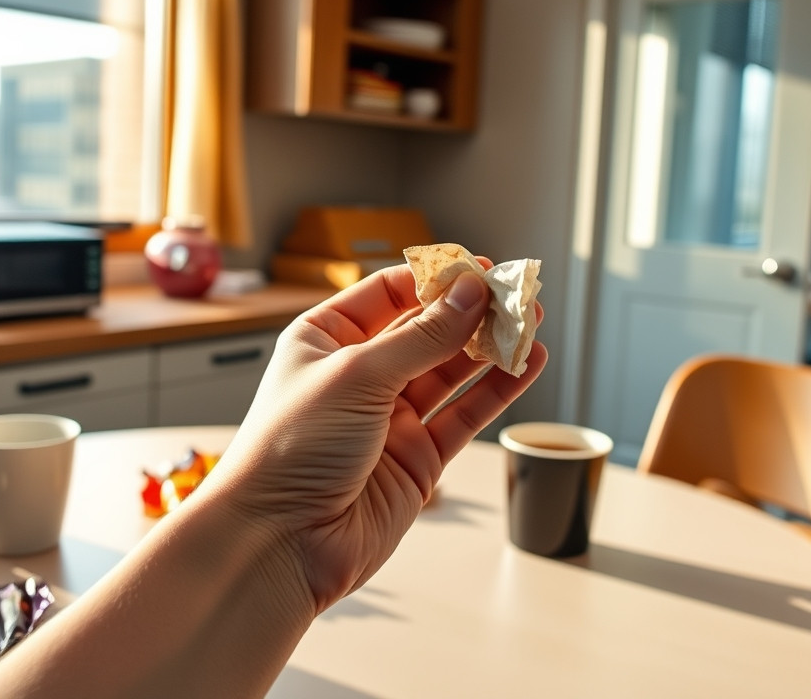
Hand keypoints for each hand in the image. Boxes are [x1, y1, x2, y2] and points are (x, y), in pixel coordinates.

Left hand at [203, 263, 546, 612]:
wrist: (280, 543)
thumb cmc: (291, 451)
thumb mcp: (357, 376)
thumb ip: (422, 337)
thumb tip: (470, 294)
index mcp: (324, 340)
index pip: (389, 293)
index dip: (437, 280)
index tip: (481, 268)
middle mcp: (358, 376)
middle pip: (427, 330)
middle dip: (472, 311)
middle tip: (519, 292)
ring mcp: (389, 419)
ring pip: (452, 372)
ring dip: (492, 347)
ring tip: (531, 322)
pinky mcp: (416, 459)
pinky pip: (465, 415)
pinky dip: (498, 390)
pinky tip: (527, 364)